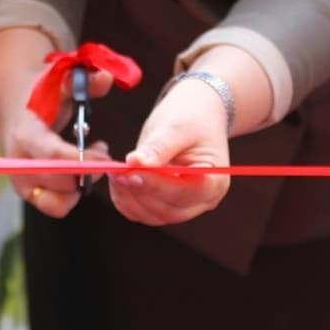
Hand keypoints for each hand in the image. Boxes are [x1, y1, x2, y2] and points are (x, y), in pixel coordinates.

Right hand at [0, 33, 113, 220]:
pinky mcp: (29, 193)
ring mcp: (22, 183)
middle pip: (61, 183)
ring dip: (82, 186)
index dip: (83, 161)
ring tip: (92, 160)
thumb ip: (83, 80)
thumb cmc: (40, 94)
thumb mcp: (58, 80)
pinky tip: (81, 172)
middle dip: (89, 171)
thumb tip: (105, 78)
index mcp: (25, 135)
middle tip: (102, 150)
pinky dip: (74, 193)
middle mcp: (18, 165)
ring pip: (59, 203)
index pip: (53, 158)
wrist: (12, 106)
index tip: (105, 153)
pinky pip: (56, 207)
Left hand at [110, 77, 229, 225]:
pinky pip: (143, 212)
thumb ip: (158, 147)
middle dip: (139, 192)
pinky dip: (126, 200)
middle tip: (117, 171)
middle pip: (168, 210)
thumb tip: (135, 163)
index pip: (186, 192)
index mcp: (214, 180)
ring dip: (129, 198)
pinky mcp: (166, 203)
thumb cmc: (193, 117)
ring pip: (153, 215)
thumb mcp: (178, 126)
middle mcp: (203, 199)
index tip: (132, 172)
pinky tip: (118, 179)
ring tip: (115, 172)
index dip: (157, 186)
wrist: (196, 114)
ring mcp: (184, 205)